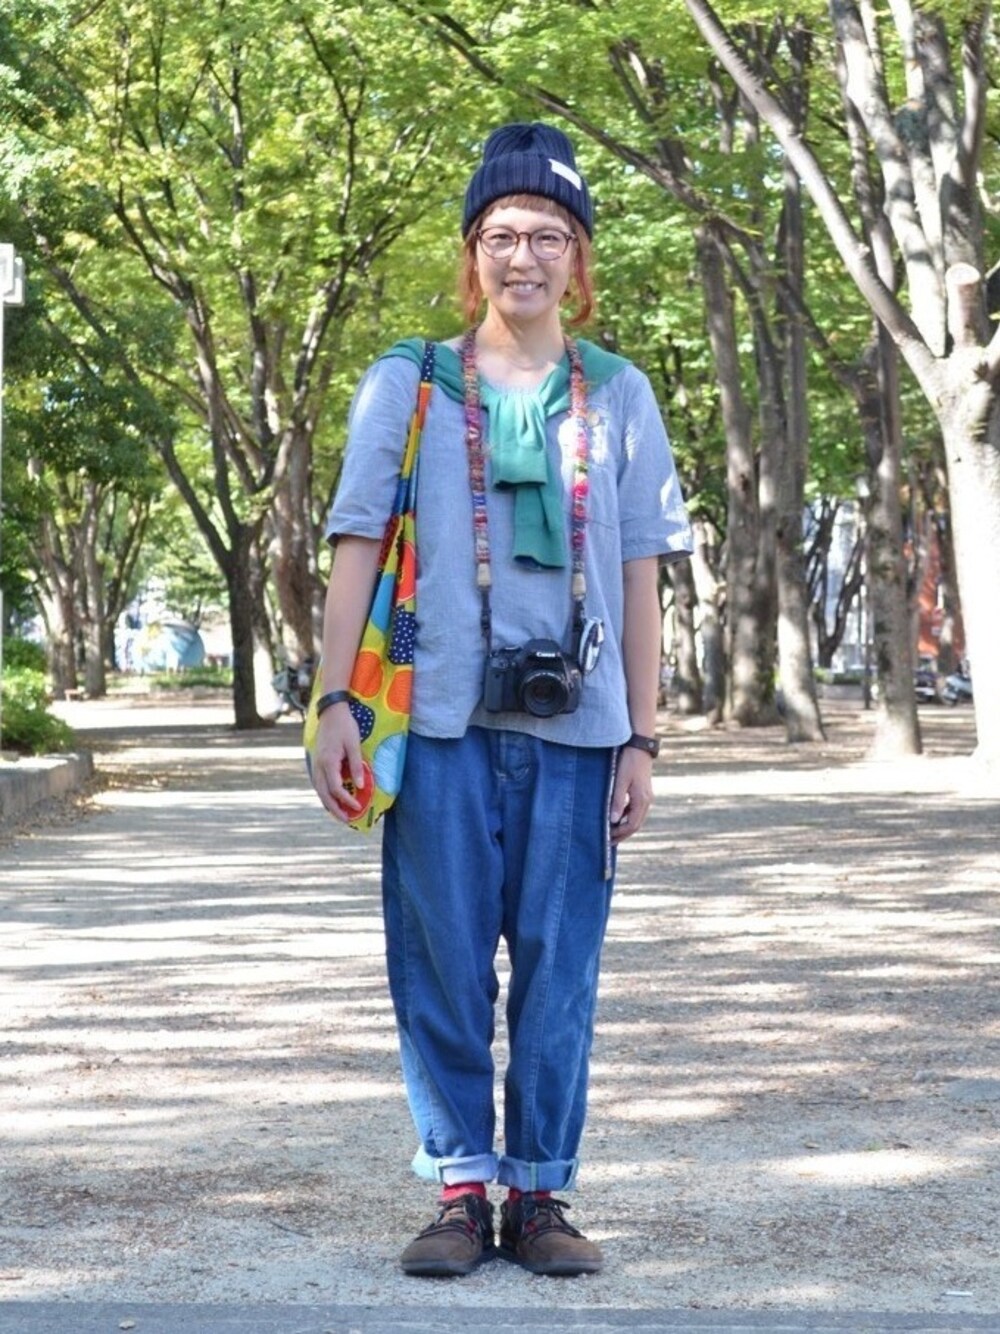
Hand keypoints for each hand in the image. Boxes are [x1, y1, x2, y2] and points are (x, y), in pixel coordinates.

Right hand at [310, 704, 363, 821]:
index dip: (347, 800)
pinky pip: (319, 783)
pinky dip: (325, 793)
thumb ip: (356, 766)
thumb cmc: (345, 726)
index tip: (358, 806)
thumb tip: (360, 786)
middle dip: (335, 809)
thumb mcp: (354, 744)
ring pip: (319, 790)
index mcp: (328, 762)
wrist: (331, 711)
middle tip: (347, 820)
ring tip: (339, 813)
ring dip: (328, 803)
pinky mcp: (317, 761)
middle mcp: (319, 765)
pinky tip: (333, 798)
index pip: (337, 788)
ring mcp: (316, 763)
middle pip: (324, 794)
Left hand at [610, 745, 653, 843]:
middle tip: (608, 841)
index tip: (607, 838)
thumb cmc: (629, 762)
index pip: (632, 825)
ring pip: (636, 818)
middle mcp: (647, 801)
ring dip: (624, 826)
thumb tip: (613, 820)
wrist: (640, 747)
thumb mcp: (620, 781)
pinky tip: (616, 818)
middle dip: (622, 834)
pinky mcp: (643, 792)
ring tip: (611, 832)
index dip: (620, 833)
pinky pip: (635, 810)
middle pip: (635, 824)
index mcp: (642, 800)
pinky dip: (626, 816)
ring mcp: (646, 797)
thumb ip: (617, 801)